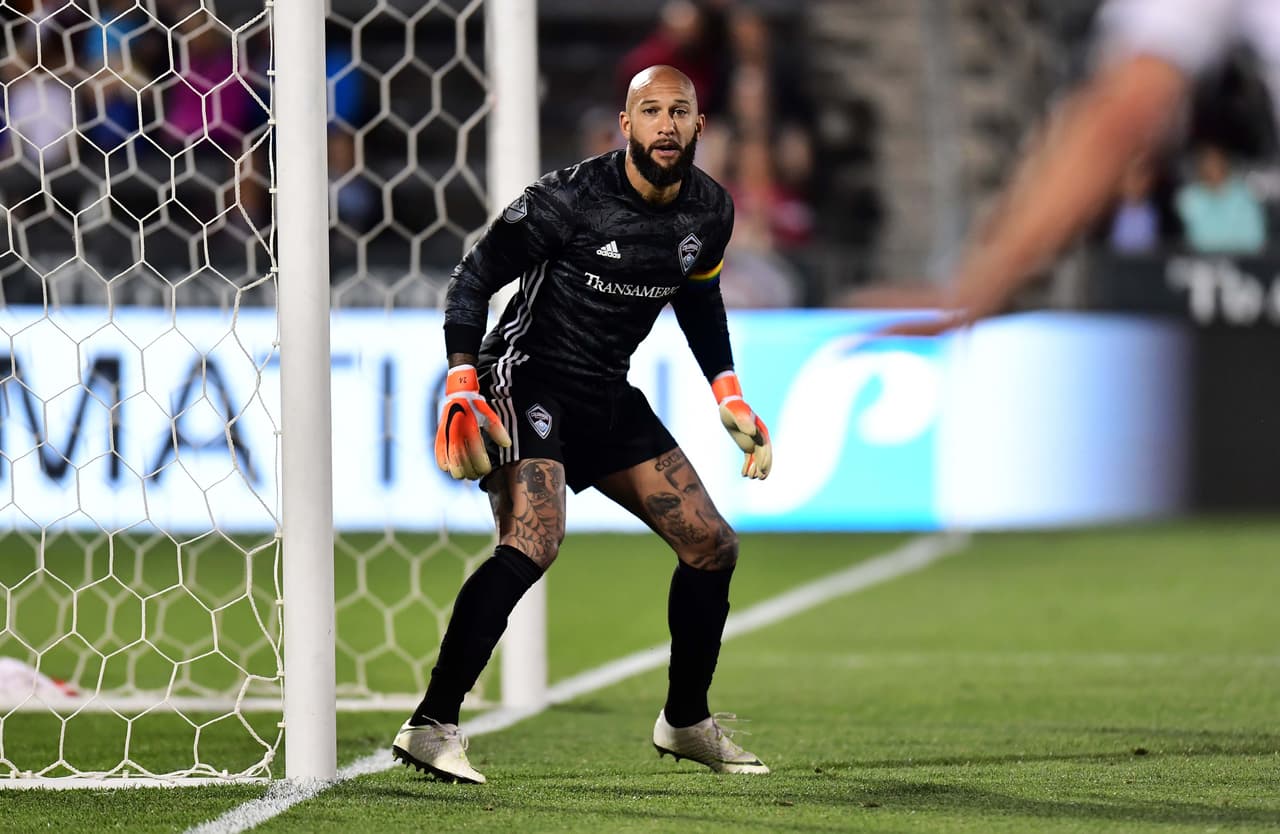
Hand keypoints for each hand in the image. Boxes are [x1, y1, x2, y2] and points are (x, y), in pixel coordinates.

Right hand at [434, 364, 510, 479]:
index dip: (481, 463)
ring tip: (466, 475)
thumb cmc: (477, 407)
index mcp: (470, 425)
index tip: (487, 470)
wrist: (459, 393)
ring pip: (449, 459)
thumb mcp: (490, 415)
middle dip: (470, 471)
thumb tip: (507, 444)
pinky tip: (449, 469)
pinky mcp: (439, 435)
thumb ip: (498, 430)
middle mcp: (456, 430)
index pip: (475, 450)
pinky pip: (438, 453)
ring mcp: (446, 434)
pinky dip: (443, 463)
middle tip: (477, 475)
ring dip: (458, 471)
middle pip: (462, 459)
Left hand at [711, 371, 770, 479]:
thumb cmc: (733, 409)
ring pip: (757, 458)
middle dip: (762, 467)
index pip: (765, 447)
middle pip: (764, 455)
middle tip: (760, 477)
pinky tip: (743, 474)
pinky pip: (749, 458)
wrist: (728, 407)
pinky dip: (748, 466)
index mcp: (760, 430)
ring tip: (751, 478)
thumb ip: (745, 422)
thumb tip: (753, 432)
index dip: (764, 459)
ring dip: (756, 468)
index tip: (761, 469)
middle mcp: (759, 437)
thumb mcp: (737, 414)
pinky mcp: (747, 445)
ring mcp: (753, 442)